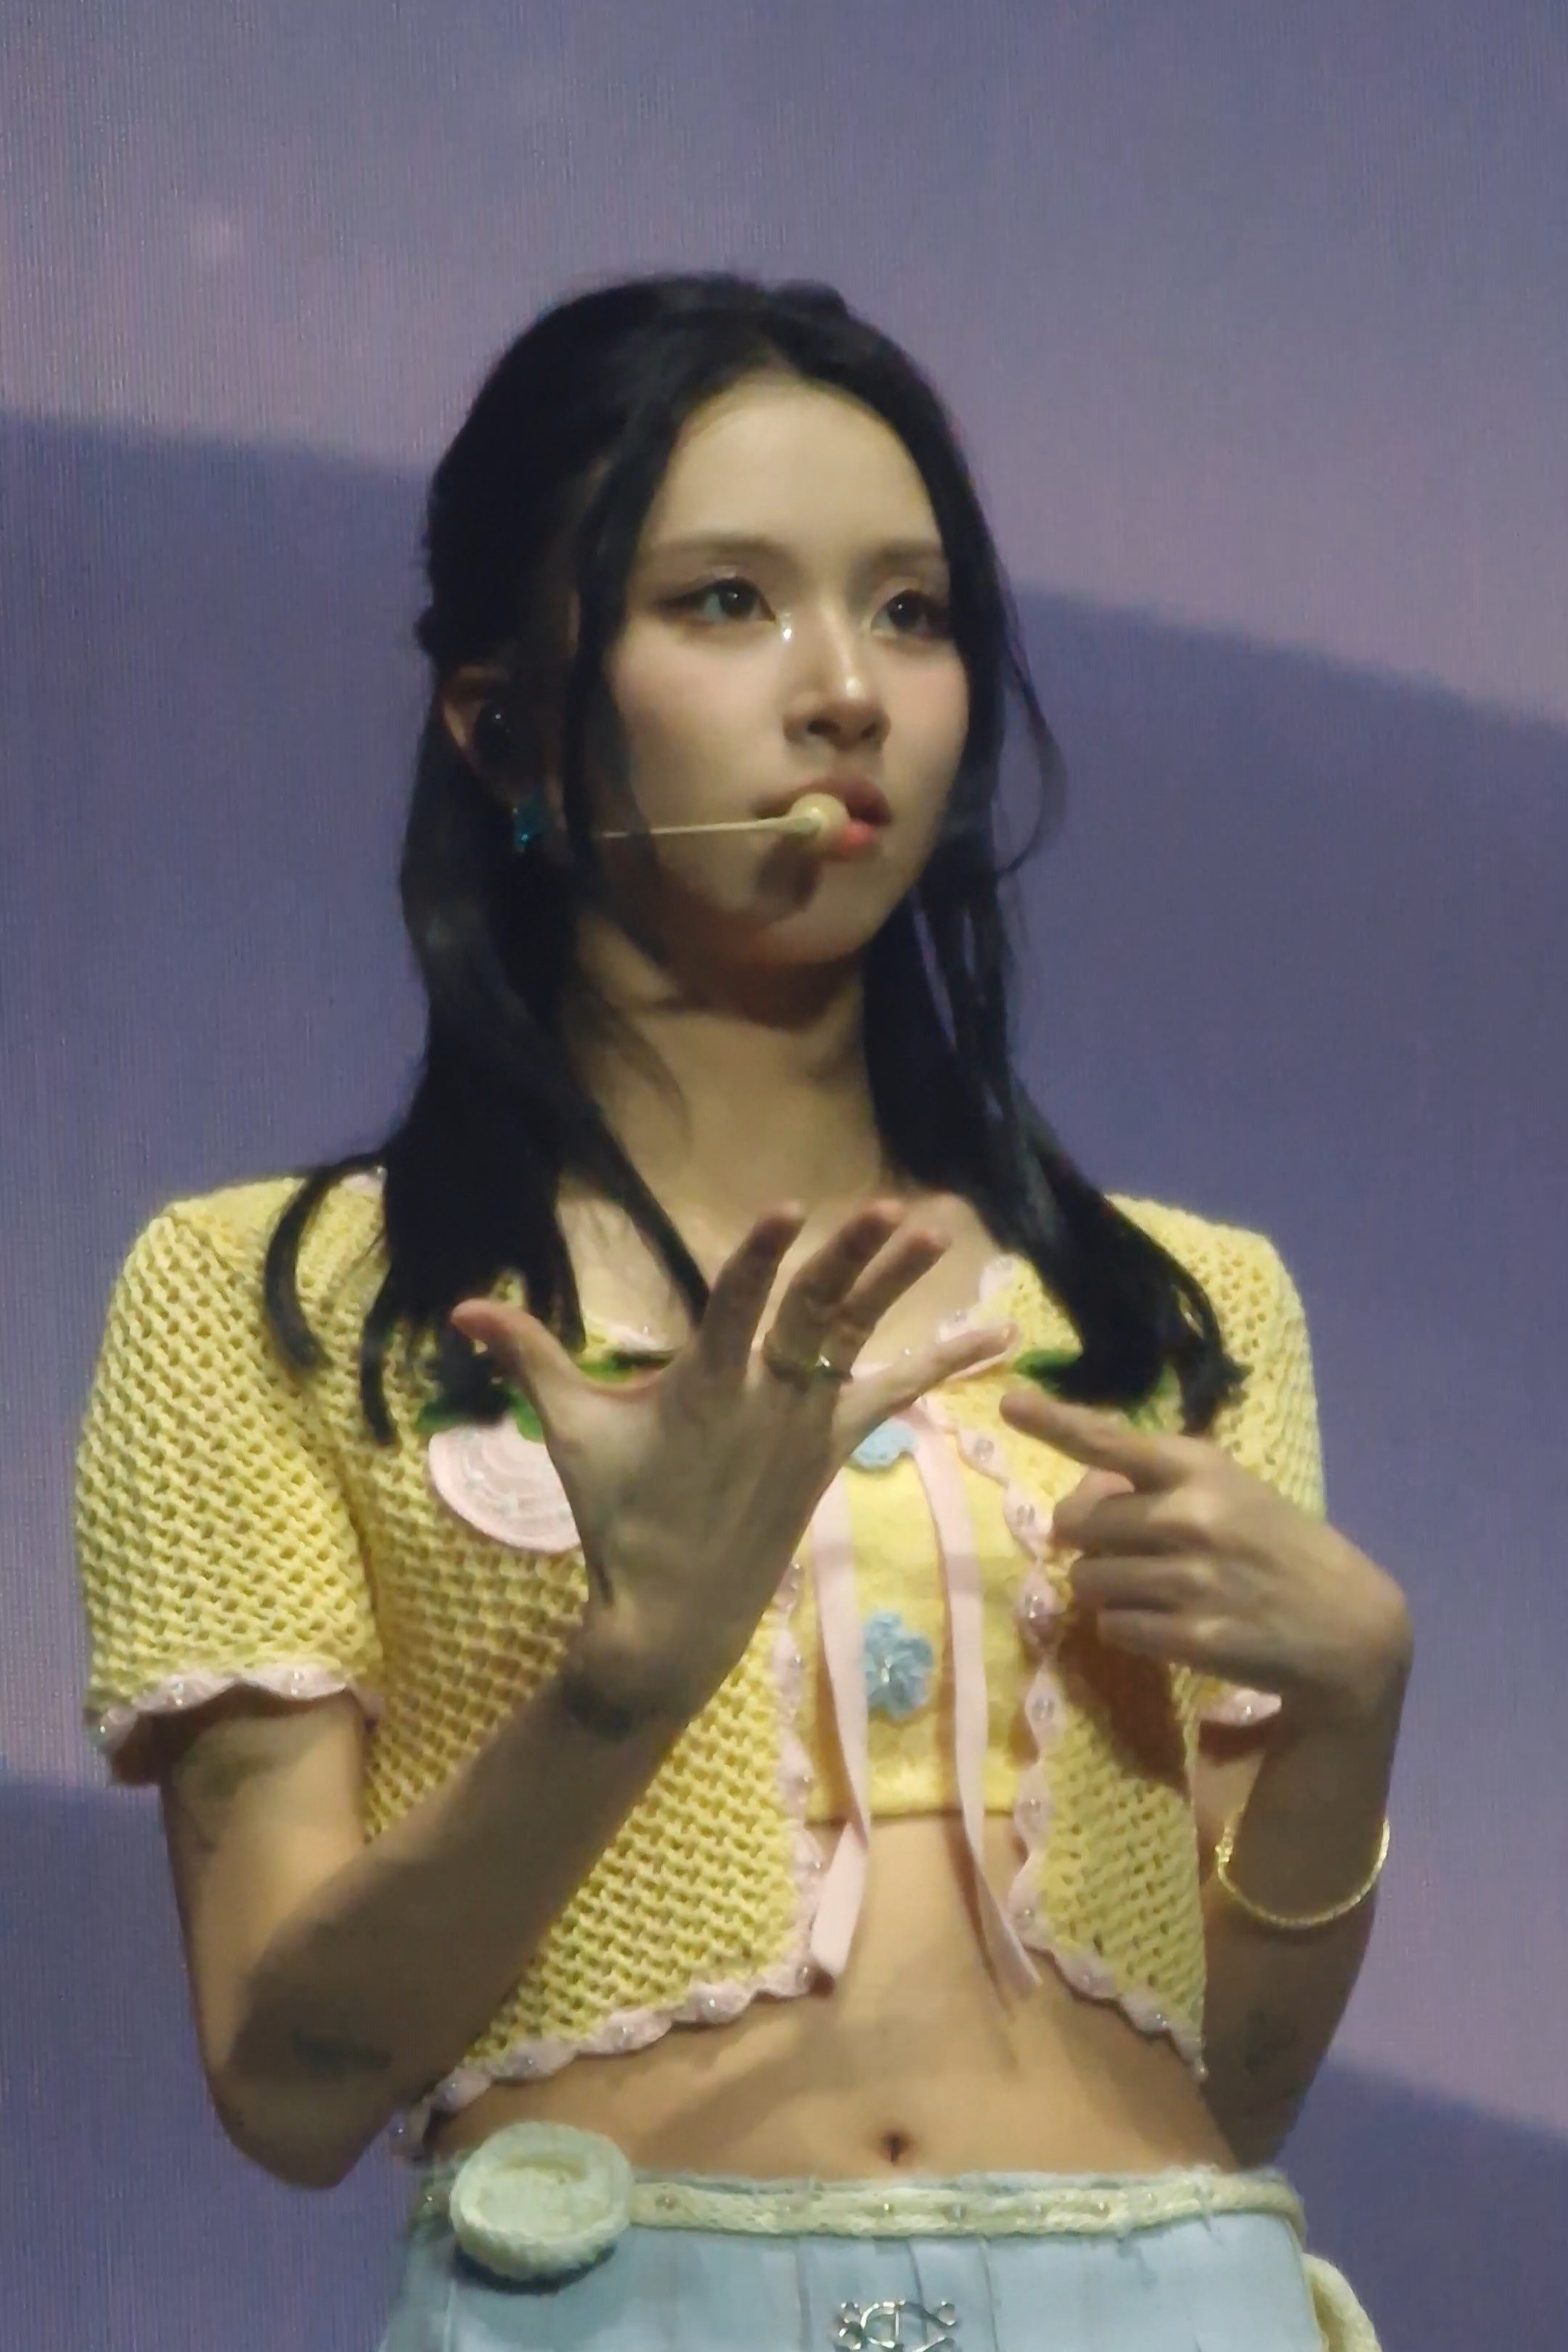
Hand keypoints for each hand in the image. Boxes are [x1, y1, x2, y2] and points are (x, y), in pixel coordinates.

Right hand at [449, 1201, 1014, 1720]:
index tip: (788, 1207)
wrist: (673, 1615)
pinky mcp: (833, 1448)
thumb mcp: (570, 1435)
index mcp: (703, 1390)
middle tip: (887, 1210)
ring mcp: (807, 1426)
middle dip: (849, 1260)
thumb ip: (528, 1359)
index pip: (736, 1309)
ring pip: (860, 1341)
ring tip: (937, 1229)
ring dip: (897, 1284)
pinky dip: (945, 1363)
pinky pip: (896, 1395)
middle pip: (814, 1317)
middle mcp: (766, 1401)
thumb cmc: (617, 1518)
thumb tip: (463, 1307)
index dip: (761, 1258)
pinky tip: (994, 1336)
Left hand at [996, 1389, 1412, 1728]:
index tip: (1010, 1401)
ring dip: (1105, 1589)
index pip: (1110, 1440)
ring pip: (1086, 1581)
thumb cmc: (1273, 1546)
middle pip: (1076, 1524)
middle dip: (1088, 1542)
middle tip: (1127, 1552)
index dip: (1054, 1422)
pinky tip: (1168, 1625)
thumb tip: (1077, 1496)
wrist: (1346, 1625)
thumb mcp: (1225, 1492)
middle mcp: (1190, 1515)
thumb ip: (1154, 1484)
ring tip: (1154, 1591)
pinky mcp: (1192, 1637)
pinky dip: (1127, 1629)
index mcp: (1198, 1467)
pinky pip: (1112, 1628)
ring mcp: (1191, 1578)